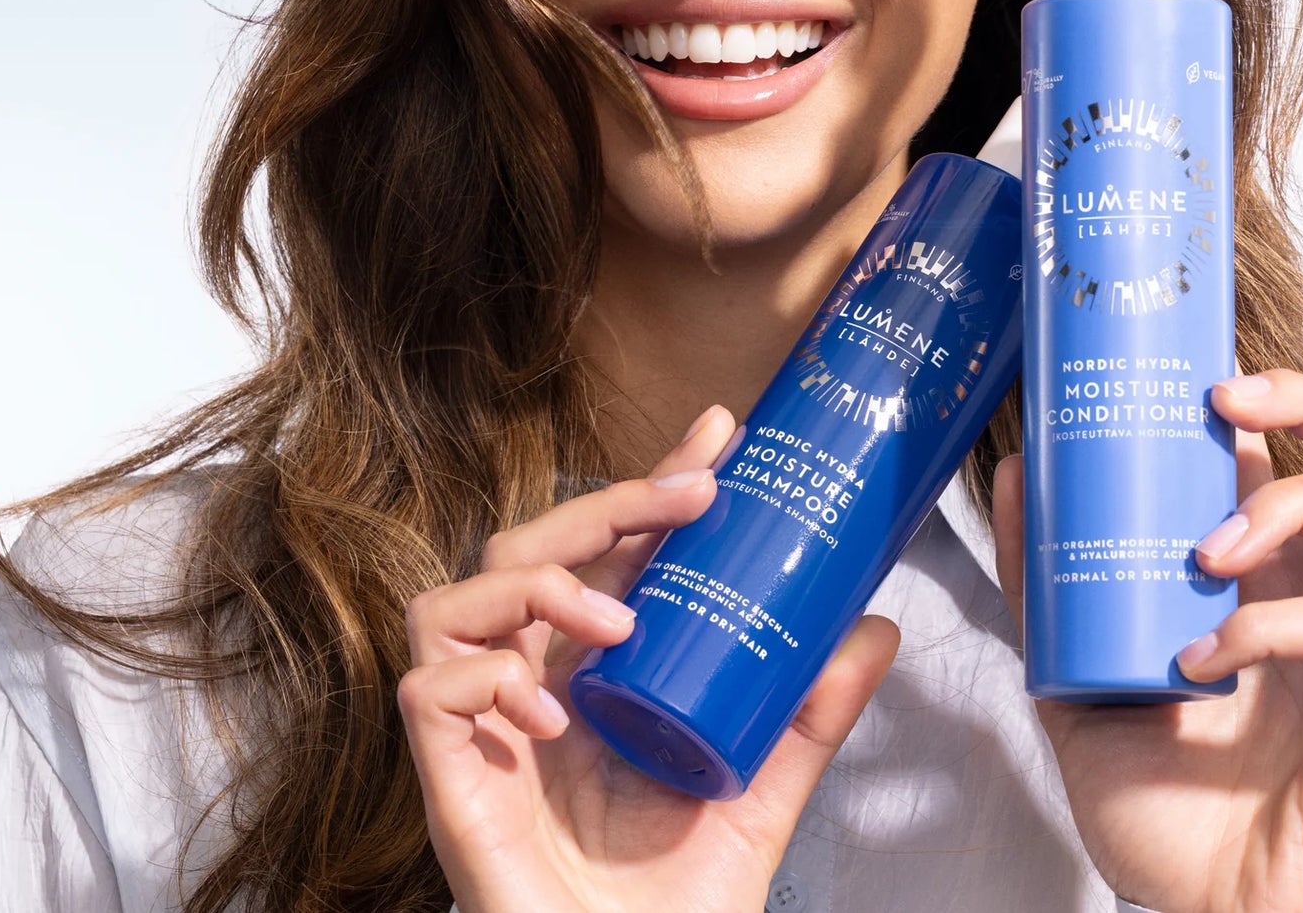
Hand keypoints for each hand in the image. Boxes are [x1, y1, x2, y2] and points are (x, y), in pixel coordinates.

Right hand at [398, 404, 899, 912]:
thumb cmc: (673, 902)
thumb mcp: (755, 791)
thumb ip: (806, 716)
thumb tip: (876, 628)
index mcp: (593, 673)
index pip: (607, 552)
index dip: (648, 484)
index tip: (719, 435)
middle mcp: (531, 684)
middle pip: (526, 549)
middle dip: (601, 505)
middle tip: (686, 496)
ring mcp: (483, 730)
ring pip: (455, 599)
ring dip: (538, 586)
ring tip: (614, 623)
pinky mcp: (448, 781)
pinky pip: (426, 689)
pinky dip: (487, 678)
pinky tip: (550, 715)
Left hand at [993, 369, 1302, 912]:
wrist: (1188, 908)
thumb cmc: (1152, 792)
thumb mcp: (1074, 665)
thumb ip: (1047, 575)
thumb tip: (1018, 470)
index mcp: (1265, 569)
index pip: (1290, 450)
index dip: (1260, 393)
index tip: (1187, 370)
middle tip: (1223, 401)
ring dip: (1285, 508)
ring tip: (1202, 550)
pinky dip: (1271, 628)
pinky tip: (1202, 657)